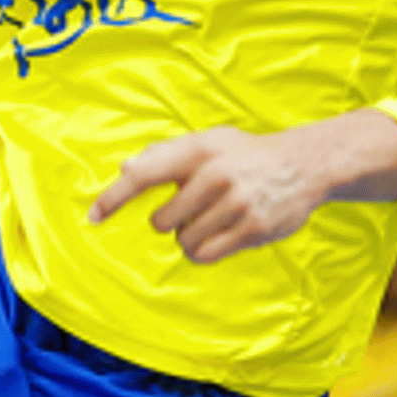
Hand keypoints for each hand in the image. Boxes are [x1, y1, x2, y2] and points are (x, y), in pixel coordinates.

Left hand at [89, 124, 332, 263]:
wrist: (303, 165)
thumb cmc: (244, 155)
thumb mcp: (209, 141)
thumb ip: (166, 154)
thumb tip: (125, 170)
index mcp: (200, 149)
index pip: (144, 175)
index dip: (114, 197)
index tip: (93, 216)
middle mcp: (217, 174)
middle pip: (161, 221)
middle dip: (171, 220)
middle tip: (195, 206)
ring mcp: (236, 203)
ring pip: (184, 241)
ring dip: (190, 236)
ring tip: (213, 218)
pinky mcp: (253, 229)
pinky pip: (205, 255)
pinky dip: (203, 251)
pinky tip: (219, 235)